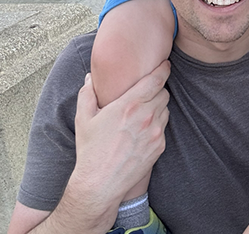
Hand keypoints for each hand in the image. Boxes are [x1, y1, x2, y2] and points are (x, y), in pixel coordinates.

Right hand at [68, 61, 170, 219]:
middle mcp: (146, 116)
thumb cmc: (91, 150)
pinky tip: (143, 129)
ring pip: (165, 108)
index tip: (165, 64)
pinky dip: (157, 124)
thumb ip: (87, 94)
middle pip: (163, 92)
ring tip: (143, 112)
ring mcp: (155, 131)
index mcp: (129, 105)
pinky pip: (164, 126)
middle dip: (157, 89)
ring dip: (158, 106)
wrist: (100, 184)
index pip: (156, 80)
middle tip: (147, 92)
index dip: (163, 69)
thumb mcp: (83, 119)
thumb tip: (91, 78)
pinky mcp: (160, 145)